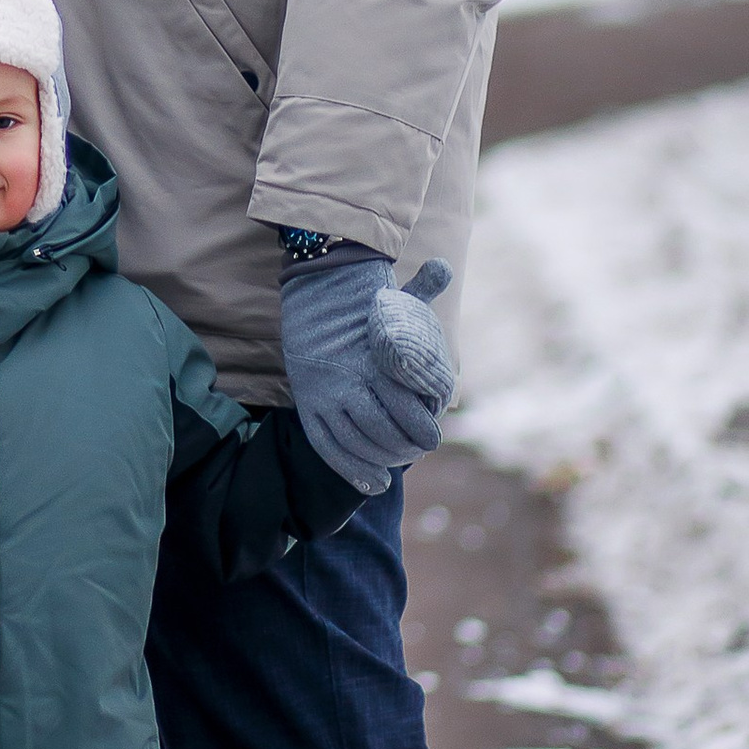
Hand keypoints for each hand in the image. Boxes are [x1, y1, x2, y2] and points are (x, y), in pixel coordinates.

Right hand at [278, 244, 453, 495]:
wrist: (306, 299)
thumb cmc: (361, 305)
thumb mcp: (390, 296)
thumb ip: (421, 289)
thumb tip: (442, 264)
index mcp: (370, 357)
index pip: (403, 404)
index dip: (422, 426)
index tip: (435, 437)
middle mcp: (345, 378)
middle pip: (381, 429)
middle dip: (404, 445)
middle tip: (419, 450)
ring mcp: (323, 395)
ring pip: (355, 442)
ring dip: (380, 458)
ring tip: (397, 462)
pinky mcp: (308, 405)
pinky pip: (328, 446)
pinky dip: (352, 470)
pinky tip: (374, 484)